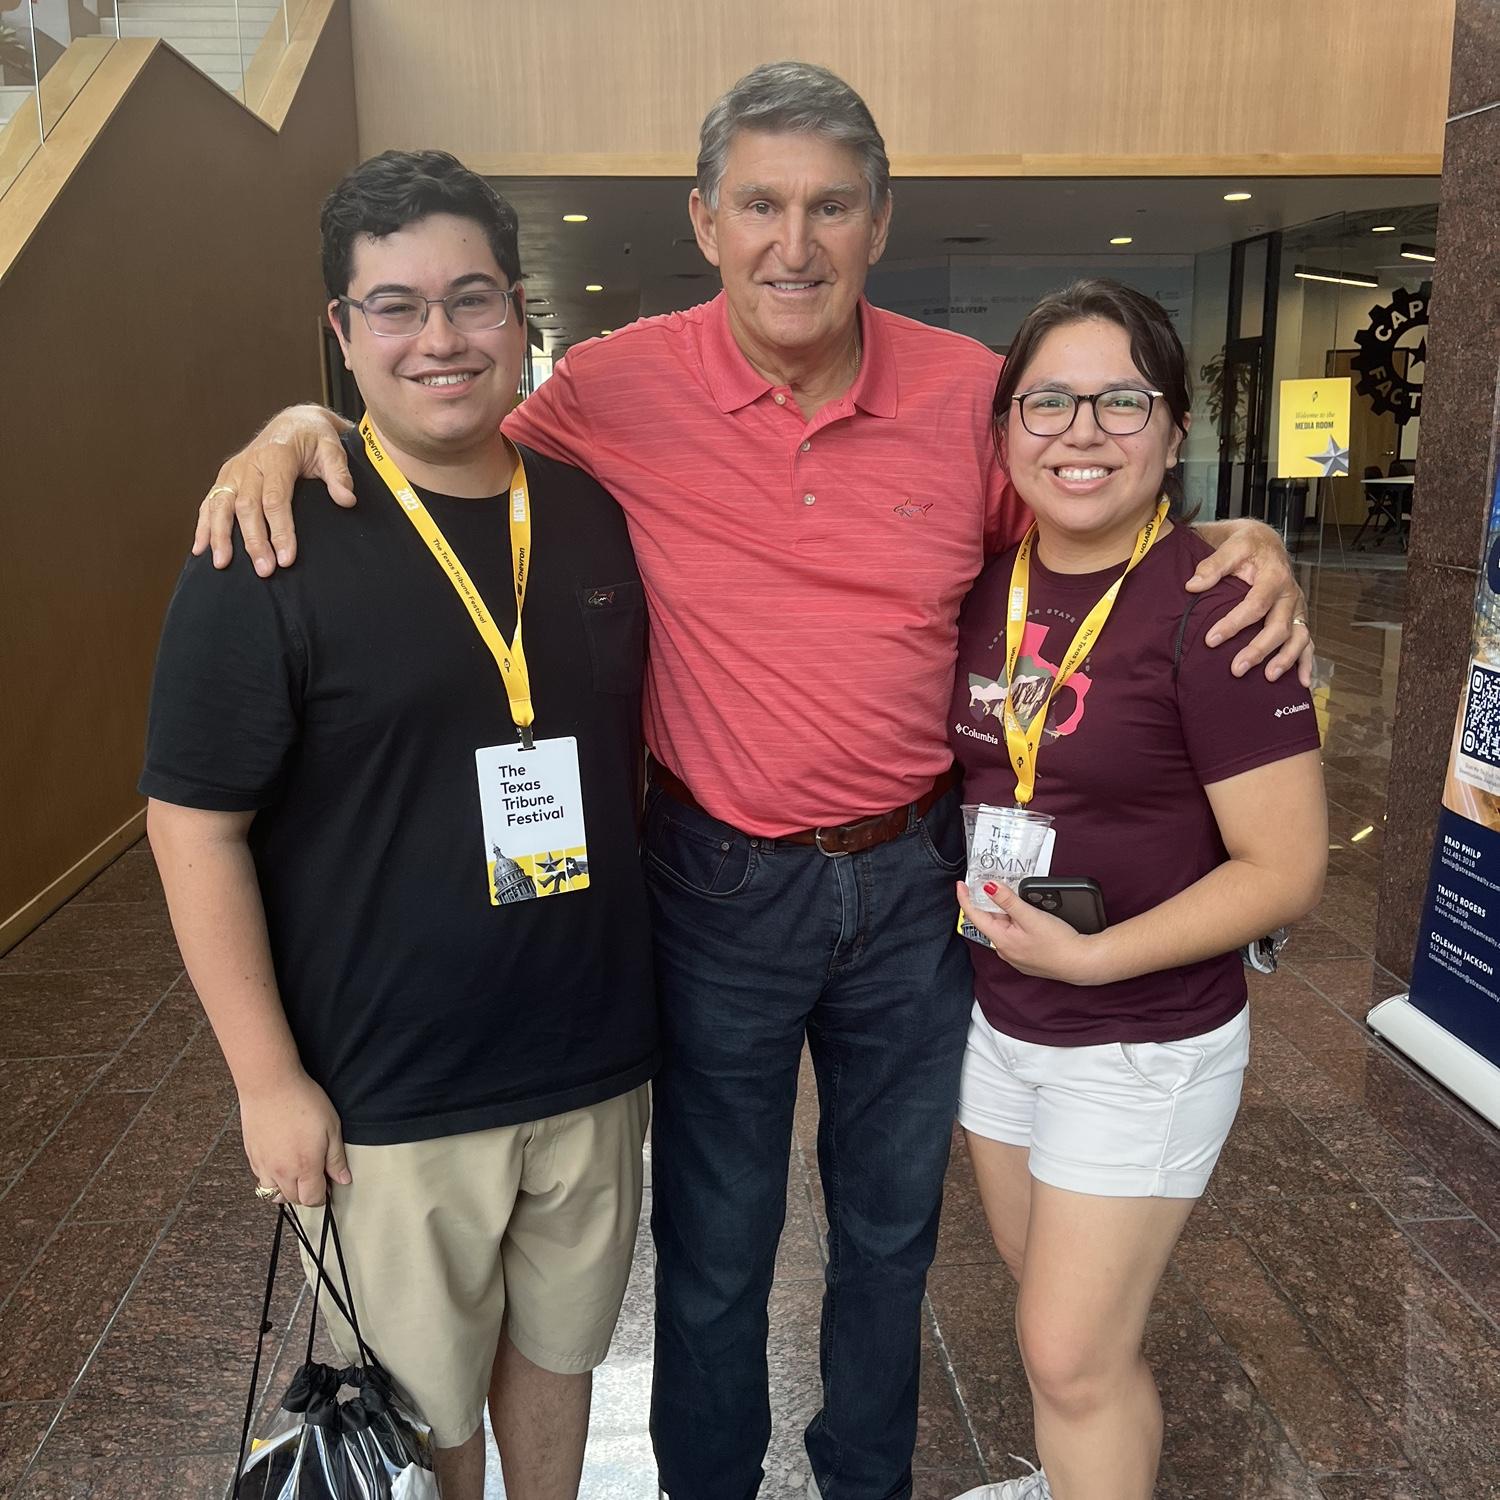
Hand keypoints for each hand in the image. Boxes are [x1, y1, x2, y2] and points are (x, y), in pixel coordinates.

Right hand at [192, 405, 355, 577]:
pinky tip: (200, 548)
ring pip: (221, 505)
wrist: (294, 422)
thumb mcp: (332, 449)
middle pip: (247, 506)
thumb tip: (347, 500)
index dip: (280, 530)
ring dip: (220, 535)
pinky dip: (204, 524)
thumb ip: (339, 473)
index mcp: (276, 456)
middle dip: (254, 541)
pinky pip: (210, 501)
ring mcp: (234, 470)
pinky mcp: (226, 477)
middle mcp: (250, 463)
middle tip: (264, 570)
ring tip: (221, 564)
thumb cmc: (315, 438)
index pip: (276, 499)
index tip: (286, 558)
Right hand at [240, 1069, 351, 1205]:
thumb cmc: (303, 1102)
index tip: (328, 1184)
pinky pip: (260, 1179)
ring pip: (273, 1194)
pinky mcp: (251, 1156)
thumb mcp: (331, 1128)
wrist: (270, 1086)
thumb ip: (336, 1158)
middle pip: (294, 1199)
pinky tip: (280, 1163)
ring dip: (287, 1189)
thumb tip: (343, 1179)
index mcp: (305, 1168)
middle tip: (316, 1176)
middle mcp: (282, 1172)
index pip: (313, 1199)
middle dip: (307, 1194)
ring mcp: (263, 1165)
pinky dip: (271, 1178)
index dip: (323, 1195)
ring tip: (297, 1173)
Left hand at [957, 880, 1104, 984]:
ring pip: (1002, 928)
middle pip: (989, 921)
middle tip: (990, 884)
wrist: (1080, 963)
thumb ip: (1008, 901)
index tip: (961, 885)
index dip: (965, 898)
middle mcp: (1005, 951)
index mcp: (1001, 940)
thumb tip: (988, 887)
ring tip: (1011, 898)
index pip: (974, 916)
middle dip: (988, 903)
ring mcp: (1016, 956)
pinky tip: (1026, 917)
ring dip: (1003, 913)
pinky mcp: (1027, 957)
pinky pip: (1013, 936)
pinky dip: (1014, 923)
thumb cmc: (1059, 943)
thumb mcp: (1030, 916)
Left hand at [1186, 519, 1312, 685]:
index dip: (1233, 624)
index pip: (1254, 605)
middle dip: (1258, 650)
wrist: (1265, 542)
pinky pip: (1307, 642)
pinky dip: (1307, 663)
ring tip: (1268, 678)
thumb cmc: (1245, 546)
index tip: (1210, 640)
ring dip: (1285, 660)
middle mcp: (1290, 594)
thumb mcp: (1230, 547)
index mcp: (1274, 577)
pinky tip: (1302, 683)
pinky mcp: (1299, 618)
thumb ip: (1212, 566)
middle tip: (1236, 669)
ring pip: (1298, 637)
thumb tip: (1192, 585)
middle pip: (1278, 627)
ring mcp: (1297, 608)